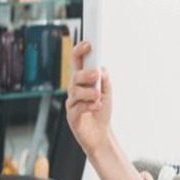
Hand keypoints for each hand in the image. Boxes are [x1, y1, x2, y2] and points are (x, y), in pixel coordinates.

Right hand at [65, 41, 112, 155]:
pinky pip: (77, 107)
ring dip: (89, 92)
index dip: (80, 51)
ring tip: (98, 96)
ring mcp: (71, 103)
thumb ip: (104, 80)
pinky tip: (96, 106)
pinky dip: (89, 106)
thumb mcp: (107, 93)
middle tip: (97, 74)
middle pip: (75, 76)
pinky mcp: (72, 116)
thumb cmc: (101, 112)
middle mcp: (74, 90)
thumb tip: (101, 68)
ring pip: (75, 91)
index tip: (88, 44)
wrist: (100, 135)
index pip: (77, 63)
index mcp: (82, 82)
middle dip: (86, 74)